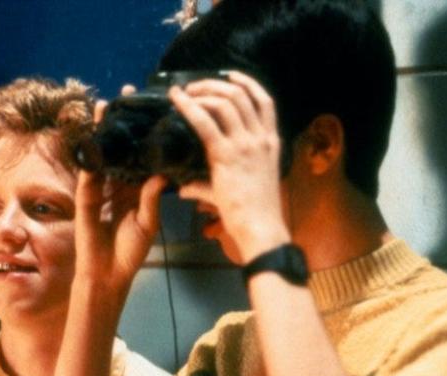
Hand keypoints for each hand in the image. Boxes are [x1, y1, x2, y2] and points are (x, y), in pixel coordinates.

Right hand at [73, 99, 167, 293]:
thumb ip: (151, 198)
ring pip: (102, 152)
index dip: (147, 133)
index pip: (142, 154)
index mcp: (137, 188)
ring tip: (107, 103)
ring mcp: (101, 187)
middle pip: (121, 145)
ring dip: (103, 129)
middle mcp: (118, 183)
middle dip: (124, 121)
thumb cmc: (130, 253)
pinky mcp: (86, 195)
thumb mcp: (148, 223)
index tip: (156, 109)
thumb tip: (161, 173)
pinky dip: (90, 152)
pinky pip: (88, 169)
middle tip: (130, 92)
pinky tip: (92, 133)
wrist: (107, 274)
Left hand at [169, 70, 289, 259]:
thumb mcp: (239, 189)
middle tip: (195, 85)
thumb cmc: (253, 213)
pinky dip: (190, 106)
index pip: (264, 101)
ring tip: (185, 92)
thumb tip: (183, 189)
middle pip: (241, 94)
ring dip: (203, 91)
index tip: (230, 76)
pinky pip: (206, 122)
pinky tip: (177, 99)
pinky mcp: (228, 155)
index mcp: (270, 142)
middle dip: (216, 83)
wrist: (261, 228)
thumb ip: (208, 185)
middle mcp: (260, 138)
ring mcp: (246, 144)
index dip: (246, 83)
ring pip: (225, 101)